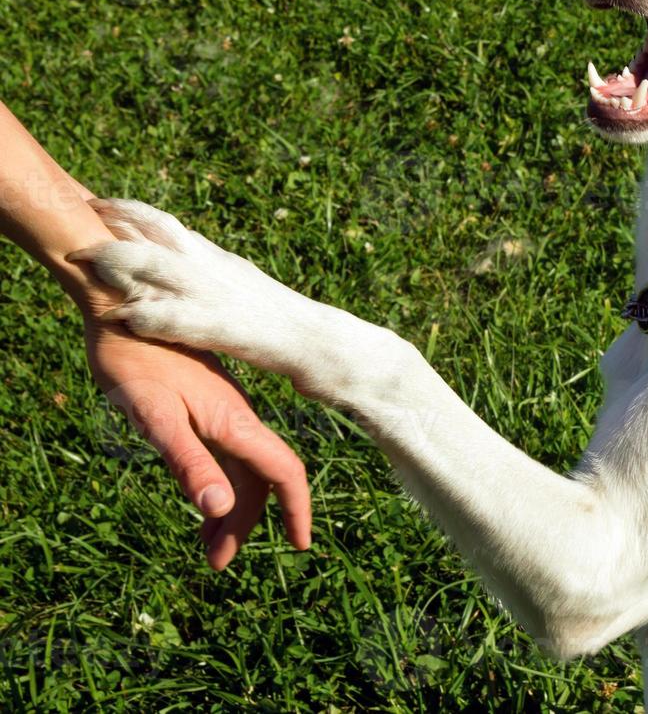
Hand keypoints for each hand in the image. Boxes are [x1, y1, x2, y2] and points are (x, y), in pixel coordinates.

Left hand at [83, 314, 312, 568]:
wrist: (123, 311)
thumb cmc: (133, 362)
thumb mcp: (155, 418)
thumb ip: (189, 462)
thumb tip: (221, 508)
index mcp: (234, 423)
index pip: (282, 473)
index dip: (296, 510)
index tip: (299, 546)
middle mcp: (238, 419)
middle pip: (259, 480)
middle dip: (246, 524)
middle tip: (214, 561)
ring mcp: (224, 412)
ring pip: (242, 469)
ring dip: (230, 508)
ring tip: (203, 542)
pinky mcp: (207, 406)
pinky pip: (226, 455)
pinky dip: (218, 485)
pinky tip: (197, 497)